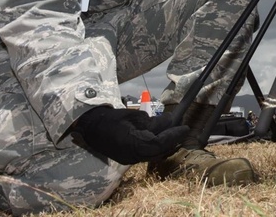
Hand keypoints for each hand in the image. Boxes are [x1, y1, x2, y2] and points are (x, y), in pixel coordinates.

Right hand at [72, 106, 188, 164]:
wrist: (90, 126)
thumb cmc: (111, 118)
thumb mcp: (134, 115)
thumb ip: (152, 121)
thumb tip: (169, 122)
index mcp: (131, 144)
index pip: (159, 143)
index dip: (174, 136)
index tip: (185, 127)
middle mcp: (131, 156)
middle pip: (158, 152)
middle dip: (172, 141)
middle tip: (182, 129)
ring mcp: (129, 160)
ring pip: (154, 155)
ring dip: (166, 144)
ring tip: (174, 131)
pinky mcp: (128, 159)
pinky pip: (147, 154)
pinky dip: (157, 146)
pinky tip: (161, 136)